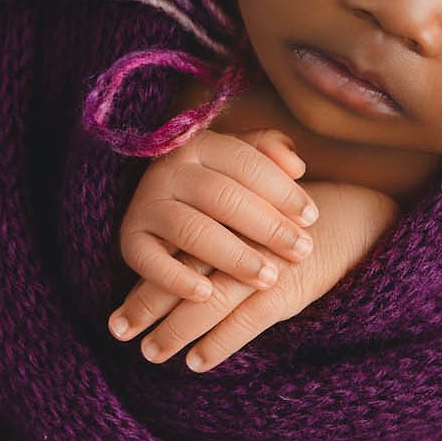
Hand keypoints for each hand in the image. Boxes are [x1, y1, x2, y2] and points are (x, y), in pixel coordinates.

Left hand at [109, 180, 399, 370]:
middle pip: (184, 274)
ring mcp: (265, 263)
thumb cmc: (307, 219)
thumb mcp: (265, 212)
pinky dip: (221, 341)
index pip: (177, 251)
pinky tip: (197, 361)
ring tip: (151, 352)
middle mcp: (242, 237)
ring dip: (176, 329)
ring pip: (209, 299)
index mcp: (230, 215)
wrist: (364, 218)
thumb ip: (227, 226)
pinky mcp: (289, 287)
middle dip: (149, 305)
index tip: (117, 312)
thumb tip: (181, 265)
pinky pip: (247, 319)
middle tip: (119, 331)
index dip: (146, 281)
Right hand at [117, 127, 320, 302]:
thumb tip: (297, 166)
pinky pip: (149, 262)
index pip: (246, 162)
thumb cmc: (222, 187)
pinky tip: (206, 294)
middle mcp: (167, 171)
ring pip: (192, 230)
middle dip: (267, 226)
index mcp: (200, 146)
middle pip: (223, 197)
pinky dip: (176, 279)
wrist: (162, 207)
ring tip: (268, 278)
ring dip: (233, 256)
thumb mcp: (243, 162)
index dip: (282, 190)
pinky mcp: (130, 240)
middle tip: (301, 251)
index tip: (312, 218)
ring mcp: (145, 205)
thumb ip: (270, 154)